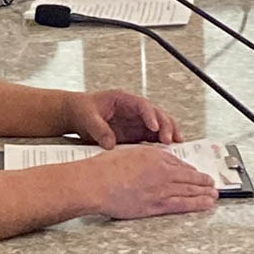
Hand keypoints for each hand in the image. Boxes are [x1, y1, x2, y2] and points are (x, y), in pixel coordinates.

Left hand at [62, 89, 181, 148]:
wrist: (76, 115)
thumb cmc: (82, 109)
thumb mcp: (87, 117)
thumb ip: (99, 129)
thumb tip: (110, 144)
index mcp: (123, 100)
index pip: (142, 105)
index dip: (150, 115)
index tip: (154, 127)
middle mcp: (134, 110)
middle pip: (157, 114)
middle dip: (166, 125)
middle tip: (170, 140)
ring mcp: (137, 122)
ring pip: (160, 125)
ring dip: (169, 134)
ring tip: (177, 146)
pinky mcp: (137, 133)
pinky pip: (153, 137)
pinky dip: (162, 144)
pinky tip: (169, 153)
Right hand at [88, 144, 216, 218]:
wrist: (96, 183)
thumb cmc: (103, 168)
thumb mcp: (126, 153)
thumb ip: (142, 157)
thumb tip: (149, 161)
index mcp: (154, 155)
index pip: (177, 162)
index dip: (188, 168)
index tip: (193, 171)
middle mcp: (161, 171)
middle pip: (188, 176)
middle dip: (202, 180)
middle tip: (211, 183)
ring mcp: (161, 189)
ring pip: (189, 190)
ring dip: (204, 192)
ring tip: (214, 194)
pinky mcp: (157, 205)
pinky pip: (182, 204)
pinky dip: (197, 204)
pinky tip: (206, 204)